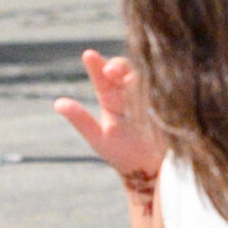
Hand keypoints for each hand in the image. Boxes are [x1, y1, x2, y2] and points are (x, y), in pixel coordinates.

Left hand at [56, 48, 169, 193]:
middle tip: (110, 71)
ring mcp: (151, 100)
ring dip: (138, 76)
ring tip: (129, 79)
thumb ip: (80, 119)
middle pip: (127, 71)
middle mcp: (131, 94)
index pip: (103, 77)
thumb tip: (58, 103)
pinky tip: (157, 85)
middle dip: (119, 67)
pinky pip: (166, 93)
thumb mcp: (98, 137)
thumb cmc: (120, 153)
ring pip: (146, 78)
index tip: (88, 55)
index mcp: (112, 98)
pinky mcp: (169, 109)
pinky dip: (160, 87)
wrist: (149, 172)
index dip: (96, 66)